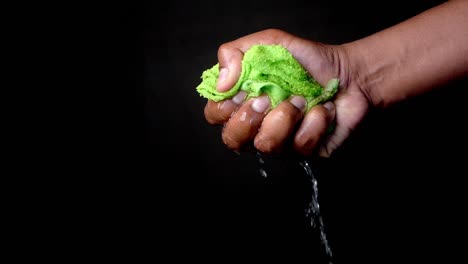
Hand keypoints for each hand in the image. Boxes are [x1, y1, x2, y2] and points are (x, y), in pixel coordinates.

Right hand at [204, 29, 368, 156]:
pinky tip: (322, 110)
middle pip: (232, 140)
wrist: (349, 74)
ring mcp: (280, 142)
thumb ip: (235, 53)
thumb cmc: (306, 60)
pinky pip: (300, 145)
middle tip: (268, 98)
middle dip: (251, 117)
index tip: (243, 91)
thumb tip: (222, 84)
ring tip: (302, 100)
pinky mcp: (304, 151)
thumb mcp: (268, 43)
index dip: (224, 108)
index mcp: (243, 102)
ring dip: (286, 117)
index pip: (215, 115)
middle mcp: (257, 126)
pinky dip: (314, 122)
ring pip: (266, 145)